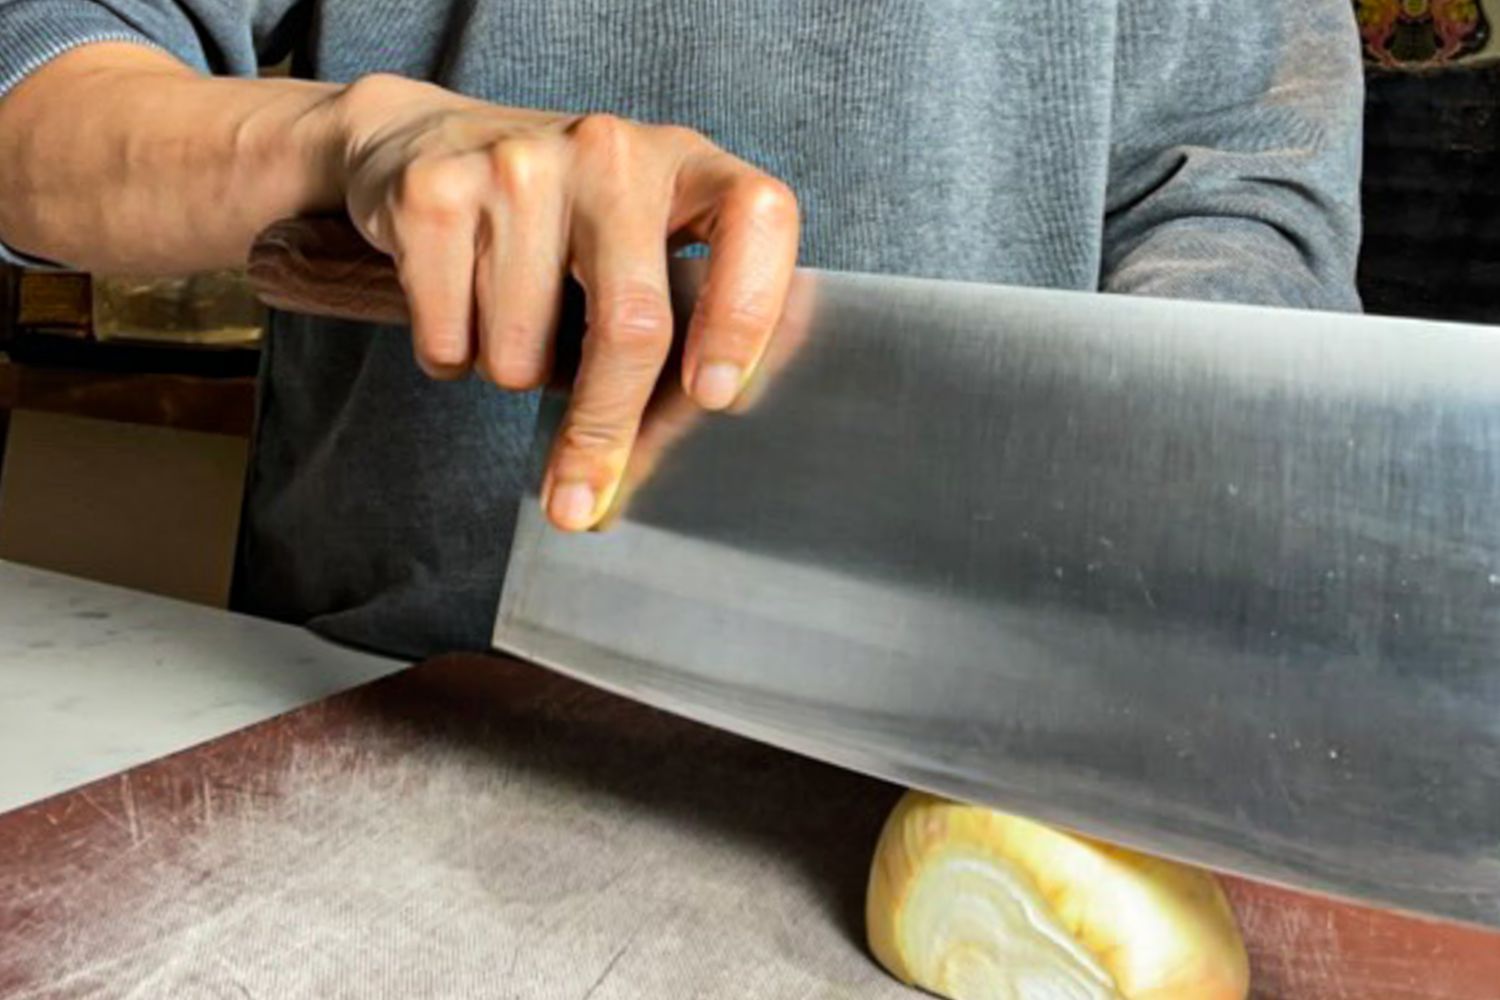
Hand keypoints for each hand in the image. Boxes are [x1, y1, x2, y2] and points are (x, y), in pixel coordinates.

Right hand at [333, 75, 800, 530]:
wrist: (417, 144)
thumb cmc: (553, 221)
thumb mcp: (633, 244)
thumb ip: (671, 327)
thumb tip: (650, 468)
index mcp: (686, 161)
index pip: (756, 219)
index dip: (747, 313)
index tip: (716, 396)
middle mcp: (611, 151)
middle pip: (631, 323)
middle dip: (605, 430)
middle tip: (583, 500)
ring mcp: (520, 164)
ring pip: (523, 351)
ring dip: (513, 372)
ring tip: (509, 317)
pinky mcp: (436, 194)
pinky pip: (451, 341)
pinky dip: (451, 357)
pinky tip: (457, 303)